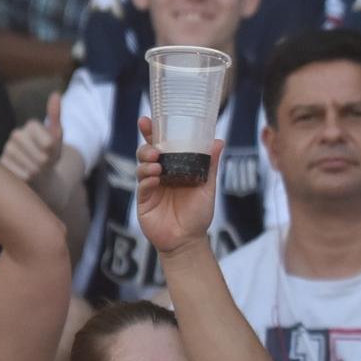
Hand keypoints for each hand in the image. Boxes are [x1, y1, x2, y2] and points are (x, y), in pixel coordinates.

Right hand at [0, 91, 62, 183]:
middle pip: (40, 157)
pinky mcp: (1, 163)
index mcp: (31, 125)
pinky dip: (27, 178)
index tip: (51, 150)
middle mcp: (16, 134)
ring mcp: (7, 148)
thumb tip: (56, 94)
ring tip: (36, 168)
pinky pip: (20, 175)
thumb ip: (56, 117)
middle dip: (46, 163)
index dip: (53, 152)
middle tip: (44, 162)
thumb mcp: (57, 138)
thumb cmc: (50, 154)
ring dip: (38, 172)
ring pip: (31, 167)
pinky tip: (25, 173)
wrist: (38, 172)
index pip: (48, 143)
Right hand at [135, 116, 221, 254]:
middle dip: (146, 145)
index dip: (153, 132)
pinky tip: (155, 179)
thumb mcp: (207, 187)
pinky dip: (147, 180)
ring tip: (156, 164)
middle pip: (147, 153)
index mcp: (174, 168)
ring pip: (142, 167)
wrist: (188, 241)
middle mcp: (160, 175)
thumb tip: (218, 140)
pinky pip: (142, 187)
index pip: (162, 146)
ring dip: (147, 163)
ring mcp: (150, 187)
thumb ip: (209, 165)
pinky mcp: (144, 201)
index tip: (148, 120)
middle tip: (154, 147)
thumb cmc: (198, 214)